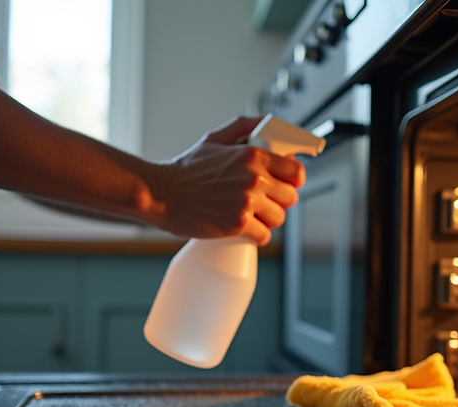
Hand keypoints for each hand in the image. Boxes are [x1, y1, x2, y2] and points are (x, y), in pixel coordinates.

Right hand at [144, 116, 304, 245]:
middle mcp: (254, 178)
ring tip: (253, 215)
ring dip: (268, 219)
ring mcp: (247, 202)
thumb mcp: (214, 138)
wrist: (162, 193)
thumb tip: (265, 122)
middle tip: (265, 201)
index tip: (286, 184)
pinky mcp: (238, 224)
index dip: (293, 180)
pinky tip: (247, 229)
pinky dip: (257, 235)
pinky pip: (264, 235)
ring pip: (279, 218)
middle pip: (291, 197)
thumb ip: (243, 126)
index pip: (295, 171)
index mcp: (253, 156)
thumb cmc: (186, 169)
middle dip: (280, 200)